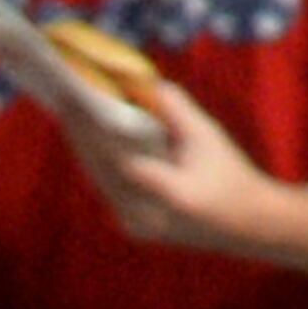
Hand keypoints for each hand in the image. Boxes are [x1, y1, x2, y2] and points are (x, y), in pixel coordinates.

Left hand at [70, 65, 277, 255]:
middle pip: (101, 168)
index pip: (119, 157)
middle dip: (80, 132)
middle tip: (63, 97)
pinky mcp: (132, 226)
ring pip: (100, 180)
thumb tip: (145, 82)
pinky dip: (95, 161)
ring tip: (68, 113)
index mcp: (169, 194)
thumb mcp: (208, 136)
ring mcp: (136, 224)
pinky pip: (107, 189)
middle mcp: (146, 216)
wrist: (244, 223)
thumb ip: (177, 110)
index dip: (95, 128)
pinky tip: (84, 139)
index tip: (81, 99)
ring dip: (82, 146)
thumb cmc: (231, 174)